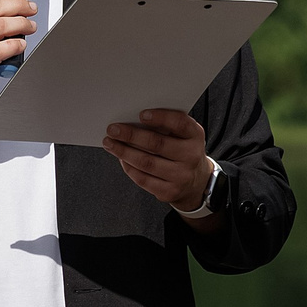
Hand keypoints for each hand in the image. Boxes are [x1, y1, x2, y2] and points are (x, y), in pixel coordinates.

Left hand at [103, 108, 217, 224]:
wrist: (196, 180)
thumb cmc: (182, 150)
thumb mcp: (183, 134)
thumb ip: (165, 125)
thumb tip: (132, 120)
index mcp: (195, 136)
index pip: (180, 123)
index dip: (161, 118)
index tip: (141, 115)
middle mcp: (191, 156)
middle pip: (157, 144)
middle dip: (131, 135)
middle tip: (113, 130)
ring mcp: (181, 176)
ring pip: (146, 163)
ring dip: (124, 152)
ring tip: (110, 143)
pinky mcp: (169, 191)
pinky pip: (143, 179)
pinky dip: (128, 167)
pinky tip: (121, 159)